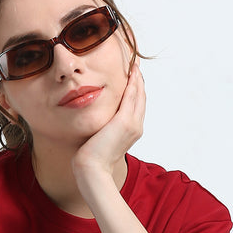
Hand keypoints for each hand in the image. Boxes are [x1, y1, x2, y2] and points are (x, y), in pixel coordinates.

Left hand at [72, 59, 145, 191]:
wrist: (92, 169)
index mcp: (132, 130)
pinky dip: (133, 82)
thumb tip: (96, 122)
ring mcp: (133, 124)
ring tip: (134, 63)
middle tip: (135, 63)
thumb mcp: (100, 138)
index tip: (131, 75)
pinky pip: (132, 96)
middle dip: (138, 80)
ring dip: (137, 77)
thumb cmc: (91, 158)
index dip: (135, 89)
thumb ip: (103, 127)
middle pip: (141, 97)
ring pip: (138, 94)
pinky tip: (130, 71)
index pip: (136, 104)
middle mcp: (136, 126)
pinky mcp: (125, 121)